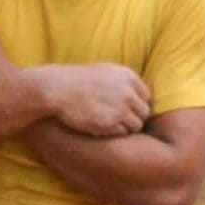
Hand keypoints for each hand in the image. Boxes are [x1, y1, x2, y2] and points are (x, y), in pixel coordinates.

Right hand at [37, 63, 151, 136]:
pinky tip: (101, 128)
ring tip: (109, 124)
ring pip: (136, 125)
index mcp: (128, 76)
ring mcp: (121, 108)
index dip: (137, 104)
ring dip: (125, 127)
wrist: (58, 89)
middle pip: (144, 112)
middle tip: (118, 120)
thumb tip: (137, 95)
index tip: (126, 109)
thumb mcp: (105, 71)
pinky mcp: (111, 123)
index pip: (146, 96)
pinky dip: (115, 133)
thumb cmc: (78, 80)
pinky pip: (123, 133)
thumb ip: (123, 81)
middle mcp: (128, 92)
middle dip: (133, 117)